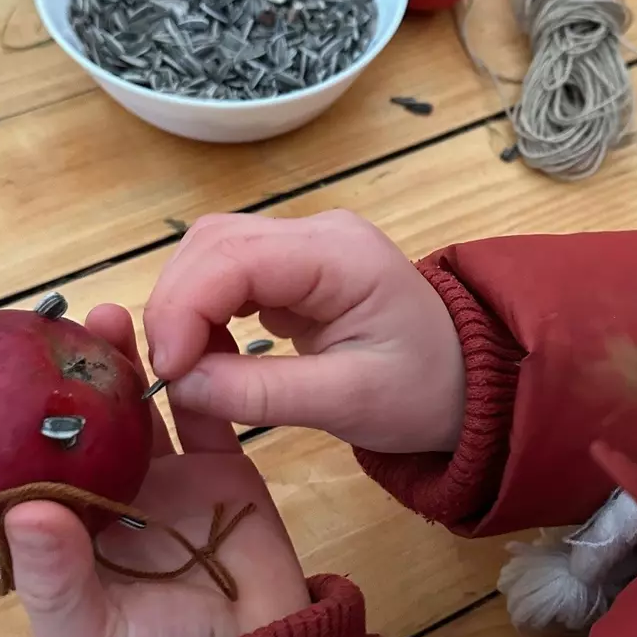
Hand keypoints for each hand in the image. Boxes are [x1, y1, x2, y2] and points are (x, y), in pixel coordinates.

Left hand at [4, 304, 309, 636]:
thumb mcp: (84, 634)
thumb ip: (53, 577)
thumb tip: (25, 508)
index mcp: (68, 529)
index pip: (34, 463)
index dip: (15, 416)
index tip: (3, 367)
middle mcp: (112, 494)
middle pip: (85, 422)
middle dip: (71, 372)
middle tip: (61, 326)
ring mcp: (168, 478)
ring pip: (142, 406)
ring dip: (127, 361)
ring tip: (111, 315)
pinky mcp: (222, 470)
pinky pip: (210, 414)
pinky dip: (201, 376)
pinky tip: (190, 336)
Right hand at [144, 210, 466, 454]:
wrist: (471, 383)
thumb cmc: (424, 392)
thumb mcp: (348, 403)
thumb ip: (261, 393)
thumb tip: (180, 384)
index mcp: (339, 254)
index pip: (233, 256)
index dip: (184, 307)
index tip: (168, 369)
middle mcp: (318, 233)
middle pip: (213, 243)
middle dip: (175, 305)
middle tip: (166, 373)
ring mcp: (305, 246)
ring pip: (212, 253)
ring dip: (183, 306)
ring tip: (183, 366)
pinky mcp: (293, 269)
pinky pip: (228, 274)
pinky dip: (203, 310)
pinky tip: (205, 352)